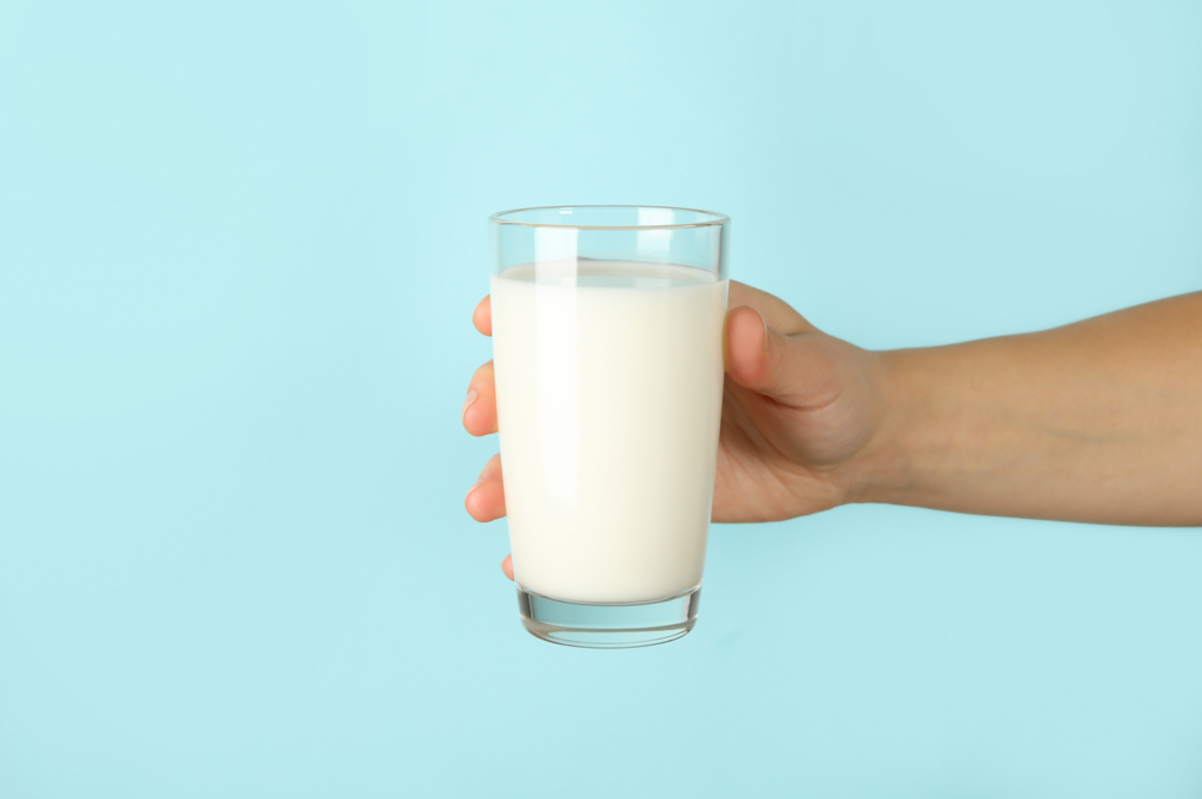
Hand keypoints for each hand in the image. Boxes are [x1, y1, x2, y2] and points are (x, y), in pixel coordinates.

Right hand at [462, 281, 890, 579]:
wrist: (860, 455)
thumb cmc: (838, 390)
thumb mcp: (814, 368)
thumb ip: (779, 353)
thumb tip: (738, 329)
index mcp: (669, 323)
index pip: (587, 304)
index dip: (528, 306)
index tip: (488, 316)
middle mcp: (640, 377)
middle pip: (550, 379)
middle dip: (499, 394)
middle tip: (479, 420)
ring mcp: (640, 436)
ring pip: (556, 447)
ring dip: (509, 471)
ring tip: (485, 504)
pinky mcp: (652, 488)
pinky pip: (590, 505)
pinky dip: (551, 531)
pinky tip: (522, 555)